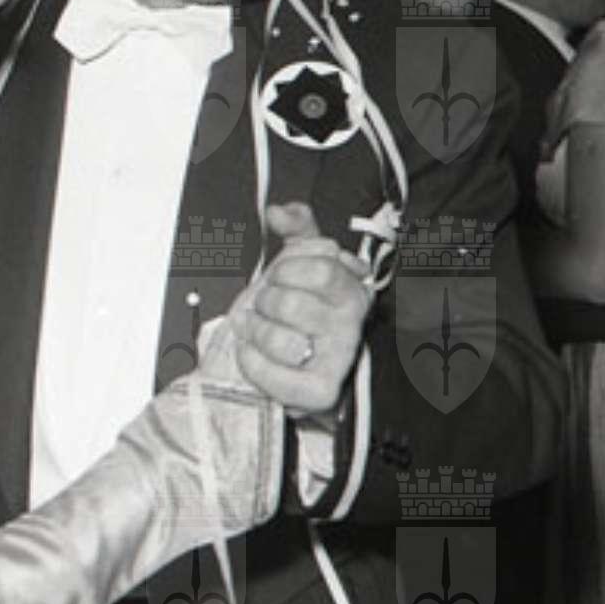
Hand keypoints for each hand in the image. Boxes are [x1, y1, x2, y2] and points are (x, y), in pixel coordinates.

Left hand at [234, 202, 374, 416]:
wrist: (306, 366)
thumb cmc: (304, 313)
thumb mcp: (304, 265)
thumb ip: (297, 231)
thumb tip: (278, 211)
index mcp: (353, 289)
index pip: (324, 266)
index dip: (288, 267)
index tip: (277, 274)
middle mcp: (351, 326)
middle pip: (293, 303)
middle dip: (264, 301)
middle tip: (262, 305)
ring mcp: (338, 361)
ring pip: (281, 340)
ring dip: (254, 332)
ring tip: (253, 330)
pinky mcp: (319, 392)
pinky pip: (274, 376)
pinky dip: (252, 363)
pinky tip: (250, 353)